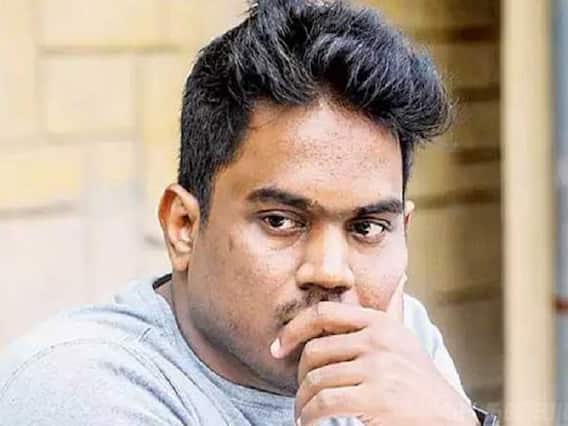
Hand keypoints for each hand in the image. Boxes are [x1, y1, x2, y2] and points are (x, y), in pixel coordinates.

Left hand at [270, 275, 478, 425]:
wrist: (447, 419)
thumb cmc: (418, 381)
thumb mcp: (404, 341)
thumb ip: (392, 312)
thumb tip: (399, 280)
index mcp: (380, 323)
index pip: (323, 313)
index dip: (294, 329)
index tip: (278, 347)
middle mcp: (378, 340)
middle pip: (314, 351)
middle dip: (300, 376)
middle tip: (301, 393)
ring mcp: (378, 368)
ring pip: (316, 380)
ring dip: (303, 401)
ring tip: (305, 412)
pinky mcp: (375, 397)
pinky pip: (324, 403)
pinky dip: (310, 416)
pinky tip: (311, 422)